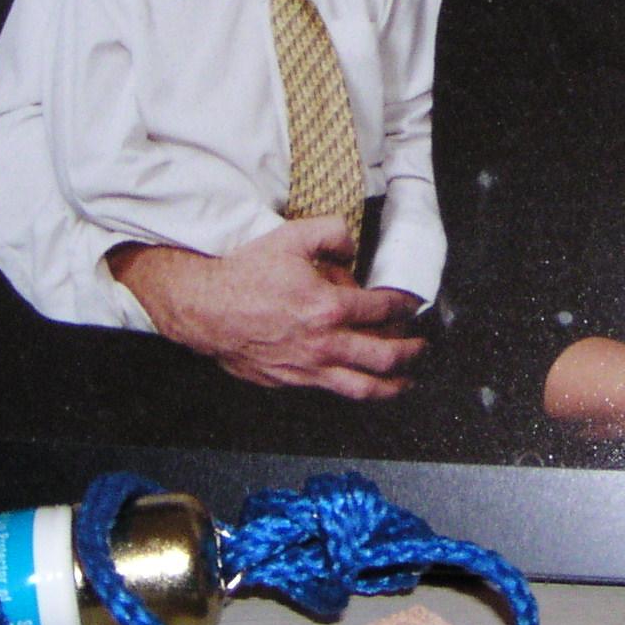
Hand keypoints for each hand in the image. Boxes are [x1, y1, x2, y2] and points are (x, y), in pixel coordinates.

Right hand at [108, 217, 424, 398]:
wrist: (204, 307)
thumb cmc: (244, 275)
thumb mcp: (292, 237)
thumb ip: (332, 234)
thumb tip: (352, 249)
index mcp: (329, 307)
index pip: (383, 309)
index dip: (404, 305)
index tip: (412, 303)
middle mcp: (324, 344)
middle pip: (384, 355)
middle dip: (410, 351)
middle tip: (420, 346)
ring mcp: (307, 368)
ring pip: (362, 387)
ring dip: (391, 385)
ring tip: (404, 381)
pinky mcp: (289, 381)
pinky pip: (330, 389)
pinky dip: (351, 386)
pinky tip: (355, 380)